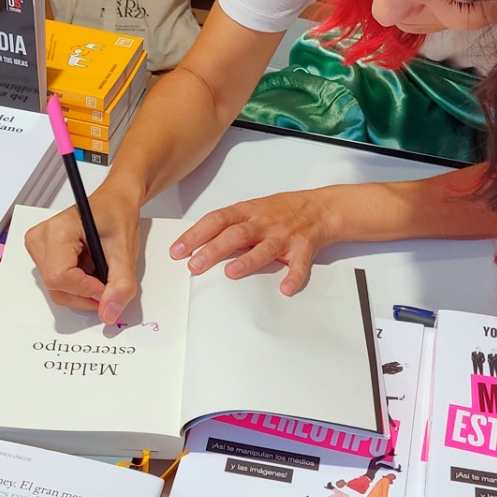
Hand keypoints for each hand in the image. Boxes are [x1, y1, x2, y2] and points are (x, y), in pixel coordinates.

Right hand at [25, 184, 140, 323]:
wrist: (115, 202)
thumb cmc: (117, 215)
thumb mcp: (125, 250)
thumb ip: (120, 284)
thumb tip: (109, 312)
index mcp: (58, 230)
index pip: (60, 277)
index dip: (86, 289)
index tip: (106, 287)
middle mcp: (41, 238)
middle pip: (57, 287)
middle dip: (85, 292)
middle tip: (107, 279)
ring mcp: (38, 248)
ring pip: (56, 290)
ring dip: (82, 289)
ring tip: (98, 268)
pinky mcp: (42, 256)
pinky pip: (57, 284)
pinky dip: (77, 285)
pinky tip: (89, 269)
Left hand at [169, 189, 335, 295]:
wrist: (320, 208)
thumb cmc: (281, 210)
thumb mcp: (252, 209)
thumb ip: (229, 225)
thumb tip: (198, 244)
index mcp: (248, 212)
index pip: (216, 220)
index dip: (195, 234)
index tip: (177, 250)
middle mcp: (264, 223)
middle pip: (236, 234)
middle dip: (214, 249)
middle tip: (195, 265)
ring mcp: (284, 236)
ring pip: (265, 248)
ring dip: (248, 260)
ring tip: (231, 272)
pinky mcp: (303, 249)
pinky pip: (299, 265)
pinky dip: (293, 277)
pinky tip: (285, 288)